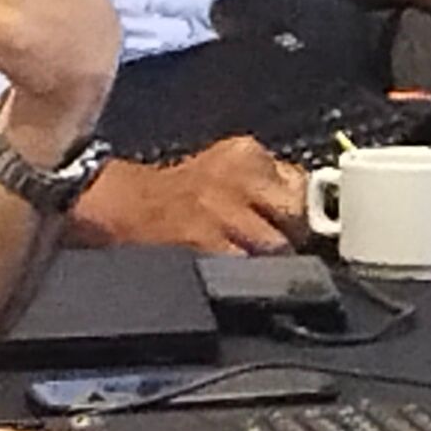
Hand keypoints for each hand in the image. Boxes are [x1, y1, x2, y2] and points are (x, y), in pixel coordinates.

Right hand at [70, 136, 309, 254]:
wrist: (118, 206)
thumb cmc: (173, 194)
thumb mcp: (226, 168)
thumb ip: (269, 182)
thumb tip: (313, 207)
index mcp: (247, 153)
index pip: (302, 185)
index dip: (299, 213)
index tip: (290, 225)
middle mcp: (238, 176)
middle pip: (295, 218)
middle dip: (287, 237)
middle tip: (264, 245)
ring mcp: (222, 211)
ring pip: (275, 249)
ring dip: (264, 262)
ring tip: (239, 259)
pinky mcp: (204, 244)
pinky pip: (246, 269)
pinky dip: (242, 278)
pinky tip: (224, 273)